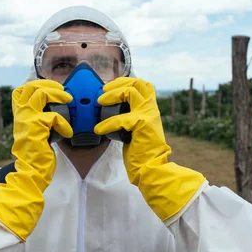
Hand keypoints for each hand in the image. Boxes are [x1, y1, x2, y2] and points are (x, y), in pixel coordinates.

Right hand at [11, 80, 72, 188]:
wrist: (31, 171)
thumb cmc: (36, 154)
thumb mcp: (34, 132)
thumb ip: (39, 118)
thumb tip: (56, 108)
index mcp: (20, 115)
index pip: (20, 90)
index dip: (36, 84)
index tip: (51, 88)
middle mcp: (21, 114)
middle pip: (30, 86)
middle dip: (49, 84)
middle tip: (63, 90)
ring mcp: (27, 119)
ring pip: (40, 93)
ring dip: (58, 94)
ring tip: (69, 100)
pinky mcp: (36, 128)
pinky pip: (54, 116)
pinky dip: (65, 123)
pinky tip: (68, 133)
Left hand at [95, 78, 205, 223]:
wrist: (152, 169)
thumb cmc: (141, 153)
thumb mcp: (137, 131)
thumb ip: (130, 119)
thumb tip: (113, 113)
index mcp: (151, 109)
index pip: (143, 85)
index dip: (127, 81)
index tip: (111, 87)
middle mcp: (152, 109)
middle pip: (137, 82)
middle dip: (118, 83)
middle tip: (103, 90)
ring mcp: (148, 115)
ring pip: (130, 91)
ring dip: (112, 95)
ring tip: (100, 102)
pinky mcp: (141, 124)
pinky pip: (120, 118)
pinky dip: (107, 123)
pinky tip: (99, 129)